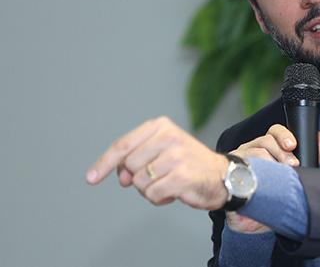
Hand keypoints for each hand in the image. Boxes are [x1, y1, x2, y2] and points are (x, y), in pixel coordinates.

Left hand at [86, 116, 229, 210]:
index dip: (104, 163)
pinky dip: (160, 198)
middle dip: (138, 177)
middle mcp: (169, 137)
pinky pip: (153, 194)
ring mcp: (176, 156)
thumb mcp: (161, 151)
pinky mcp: (182, 175)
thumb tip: (123, 178)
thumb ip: (137, 159)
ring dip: (150, 189)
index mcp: (161, 126)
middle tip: (157, 176)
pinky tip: (174, 192)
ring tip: (168, 183)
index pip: (123, 145)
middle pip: (129, 165)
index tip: (91, 178)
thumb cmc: (188, 163)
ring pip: (140, 182)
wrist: (223, 175)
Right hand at [225, 124, 319, 233]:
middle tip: (292, 165)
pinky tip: (262, 181)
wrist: (248, 219)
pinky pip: (243, 166)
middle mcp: (253, 149)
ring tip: (278, 176)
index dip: (284, 135)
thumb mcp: (296, 173)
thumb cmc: (272, 193)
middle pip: (266, 139)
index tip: (293, 145)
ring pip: (256, 151)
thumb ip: (312, 155)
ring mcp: (241, 159)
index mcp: (268, 148)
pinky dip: (255, 172)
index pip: (275, 132)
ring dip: (271, 162)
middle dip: (281, 151)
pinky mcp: (230, 171)